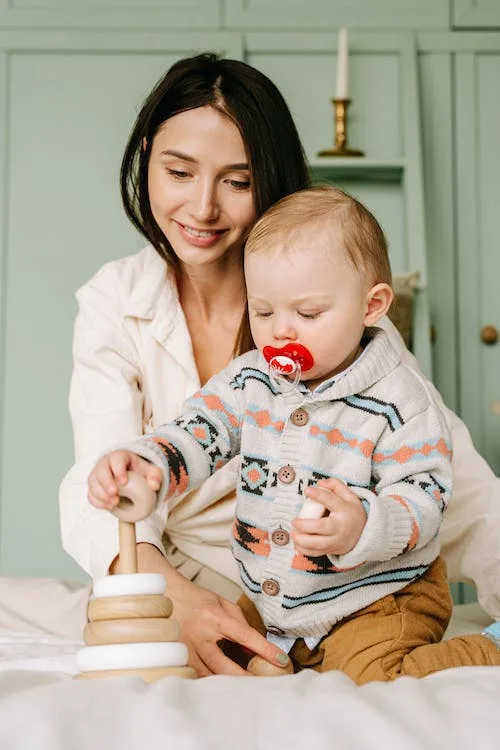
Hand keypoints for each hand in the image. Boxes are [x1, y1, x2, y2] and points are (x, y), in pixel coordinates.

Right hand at [88, 450, 161, 510]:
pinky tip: (107, 507)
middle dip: (106, 483)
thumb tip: (154, 486)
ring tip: (113, 503)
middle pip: (100, 470)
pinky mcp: (94, 486)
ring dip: (100, 494)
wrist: (132, 477)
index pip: (116, 459)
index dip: (118, 470)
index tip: (123, 482)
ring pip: (92, 482)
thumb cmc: (140, 472)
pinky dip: (97, 501)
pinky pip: (90, 493)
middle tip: (114, 494)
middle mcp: (105, 463)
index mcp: (120, 456)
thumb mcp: (151, 471)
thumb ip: (156, 476)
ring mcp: (97, 474)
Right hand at [125, 544, 289, 677]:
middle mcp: (200, 634)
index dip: (265, 649)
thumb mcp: (220, 602)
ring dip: (226, 684)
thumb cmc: (194, 599)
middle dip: (244, 678)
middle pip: (224, 664)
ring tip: (244, 692)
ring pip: (208, 675)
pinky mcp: (175, 656)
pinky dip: (207, 682)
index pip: (245, 635)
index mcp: (215, 616)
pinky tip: (218, 688)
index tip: (282, 660)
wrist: (162, 596)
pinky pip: (193, 676)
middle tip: (263, 687)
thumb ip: (239, 621)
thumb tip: (253, 647)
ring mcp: (186, 647)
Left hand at [291, 477, 366, 556]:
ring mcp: (336, 541)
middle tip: (294, 521)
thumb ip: (336, 485)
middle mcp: (340, 527)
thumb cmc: (352, 513)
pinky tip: (296, 543)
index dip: (318, 495)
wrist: (364, 534)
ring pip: (318, 544)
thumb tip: (320, 483)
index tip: (307, 491)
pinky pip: (316, 553)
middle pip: (322, 527)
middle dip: (305, 526)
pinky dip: (304, 550)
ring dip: (302, 540)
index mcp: (345, 511)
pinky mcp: (332, 550)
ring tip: (293, 533)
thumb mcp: (350, 496)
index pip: (331, 501)